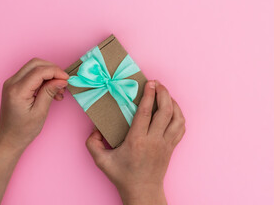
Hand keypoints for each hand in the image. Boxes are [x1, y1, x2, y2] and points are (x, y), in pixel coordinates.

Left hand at [0, 58, 68, 149]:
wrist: (10, 138)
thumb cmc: (24, 129)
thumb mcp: (40, 112)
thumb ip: (50, 92)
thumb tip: (61, 80)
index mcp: (17, 91)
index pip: (39, 71)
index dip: (56, 72)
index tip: (67, 79)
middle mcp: (12, 83)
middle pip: (35, 64)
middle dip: (53, 69)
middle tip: (64, 81)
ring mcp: (12, 83)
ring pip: (34, 67)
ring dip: (49, 74)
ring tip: (59, 90)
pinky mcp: (15, 85)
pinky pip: (31, 75)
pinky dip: (44, 79)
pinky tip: (52, 91)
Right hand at [86, 80, 185, 204]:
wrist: (143, 191)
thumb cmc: (123, 176)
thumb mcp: (101, 161)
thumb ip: (92, 143)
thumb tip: (95, 128)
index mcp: (137, 141)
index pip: (145, 112)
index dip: (149, 95)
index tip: (150, 83)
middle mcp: (154, 140)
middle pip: (165, 111)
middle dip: (163, 93)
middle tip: (158, 84)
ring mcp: (166, 144)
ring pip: (177, 118)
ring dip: (173, 102)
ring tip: (165, 94)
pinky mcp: (172, 147)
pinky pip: (181, 127)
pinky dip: (179, 115)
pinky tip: (173, 109)